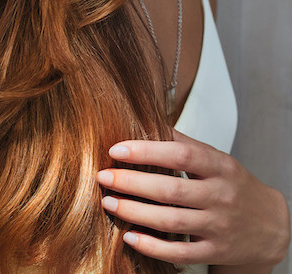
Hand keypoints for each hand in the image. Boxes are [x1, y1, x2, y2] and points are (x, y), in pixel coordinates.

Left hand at [96, 130, 290, 266]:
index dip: (146, 151)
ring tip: (108, 201)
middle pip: (171, 190)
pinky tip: (129, 236)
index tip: (116, 150)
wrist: (270, 225)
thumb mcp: (216, 158)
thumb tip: (147, 120)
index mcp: (220, 167)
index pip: (181, 155)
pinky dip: (152, 246)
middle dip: (131, 183)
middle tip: (102, 176)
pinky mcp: (215, 252)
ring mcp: (219, 227)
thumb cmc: (233, 184)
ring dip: (134, 212)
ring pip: (171, 222)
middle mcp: (221, 197)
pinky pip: (180, 253)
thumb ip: (184, 142)